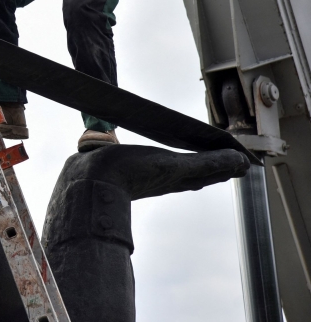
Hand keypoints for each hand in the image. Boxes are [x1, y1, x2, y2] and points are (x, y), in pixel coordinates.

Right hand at [65, 144, 248, 200]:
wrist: (89, 182)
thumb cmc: (131, 173)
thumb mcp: (174, 165)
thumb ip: (207, 163)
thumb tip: (241, 162)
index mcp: (180, 177)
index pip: (213, 171)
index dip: (229, 164)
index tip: (243, 158)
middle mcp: (167, 177)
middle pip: (198, 170)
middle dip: (214, 162)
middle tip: (227, 154)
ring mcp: (148, 173)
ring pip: (177, 166)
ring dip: (190, 158)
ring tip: (198, 150)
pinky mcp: (130, 166)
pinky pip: (155, 159)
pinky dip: (165, 154)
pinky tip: (156, 150)